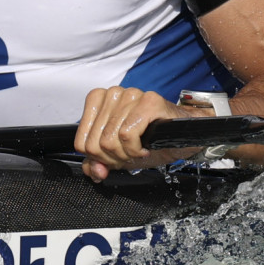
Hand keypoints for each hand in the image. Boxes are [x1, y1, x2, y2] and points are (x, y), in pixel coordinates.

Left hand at [74, 87, 202, 182]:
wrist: (181, 135)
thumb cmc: (149, 139)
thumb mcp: (118, 154)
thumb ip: (98, 163)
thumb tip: (93, 171)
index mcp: (99, 100)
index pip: (81, 142)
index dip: (98, 158)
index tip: (115, 157)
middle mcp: (113, 93)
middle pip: (95, 143)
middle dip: (114, 158)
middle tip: (130, 154)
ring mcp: (131, 95)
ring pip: (110, 139)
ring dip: (127, 154)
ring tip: (139, 149)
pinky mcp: (149, 101)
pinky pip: (127, 134)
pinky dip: (136, 149)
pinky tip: (146, 146)